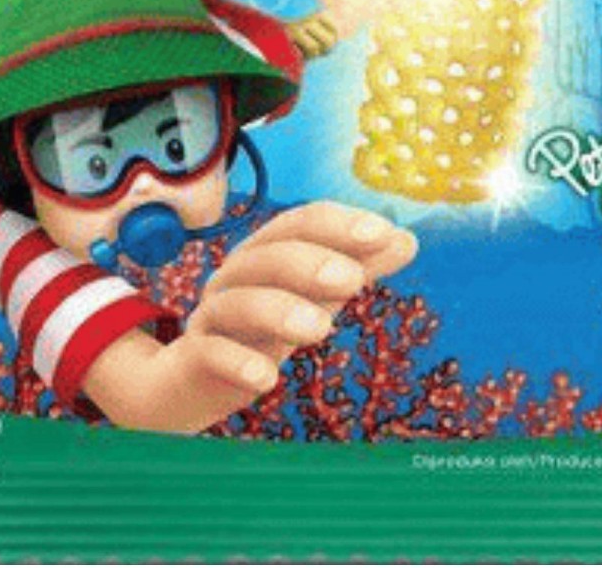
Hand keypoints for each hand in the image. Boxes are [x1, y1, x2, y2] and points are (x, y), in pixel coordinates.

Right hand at [92, 202, 416, 432]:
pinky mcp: (196, 357)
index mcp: (269, 252)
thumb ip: (357, 266)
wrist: (194, 376)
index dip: (339, 224)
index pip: (301, 223)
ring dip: (280, 311)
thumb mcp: (314, 295)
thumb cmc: (264, 326)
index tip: (382, 232)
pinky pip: (211, 353)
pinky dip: (238, 362)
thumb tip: (407, 239)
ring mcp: (213, 315)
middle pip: (269, 256)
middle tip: (352, 281)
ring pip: (240, 303)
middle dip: (311, 263)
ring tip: (321, 330)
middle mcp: (238, 275)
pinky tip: (267, 378)